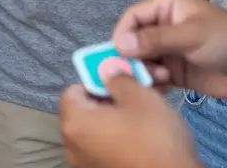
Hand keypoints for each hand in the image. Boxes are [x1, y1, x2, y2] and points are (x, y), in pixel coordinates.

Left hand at [60, 72, 199, 167]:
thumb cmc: (153, 137)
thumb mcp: (140, 97)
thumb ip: (118, 78)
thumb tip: (105, 68)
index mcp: (74, 124)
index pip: (73, 91)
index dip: (96, 80)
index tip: (120, 80)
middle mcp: (72, 147)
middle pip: (85, 111)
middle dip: (110, 98)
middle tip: (137, 91)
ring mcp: (86, 164)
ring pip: (98, 130)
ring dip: (118, 116)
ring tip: (146, 111)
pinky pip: (106, 147)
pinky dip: (120, 137)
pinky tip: (144, 134)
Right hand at [111, 0, 226, 100]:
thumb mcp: (191, 35)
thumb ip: (155, 39)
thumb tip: (119, 43)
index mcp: (167, 6)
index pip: (132, 17)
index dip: (122, 35)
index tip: (119, 55)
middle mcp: (164, 26)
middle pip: (133, 41)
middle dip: (132, 57)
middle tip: (140, 73)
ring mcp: (170, 50)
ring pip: (141, 61)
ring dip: (144, 72)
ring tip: (161, 80)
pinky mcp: (176, 72)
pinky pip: (154, 77)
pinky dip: (152, 84)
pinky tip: (162, 89)